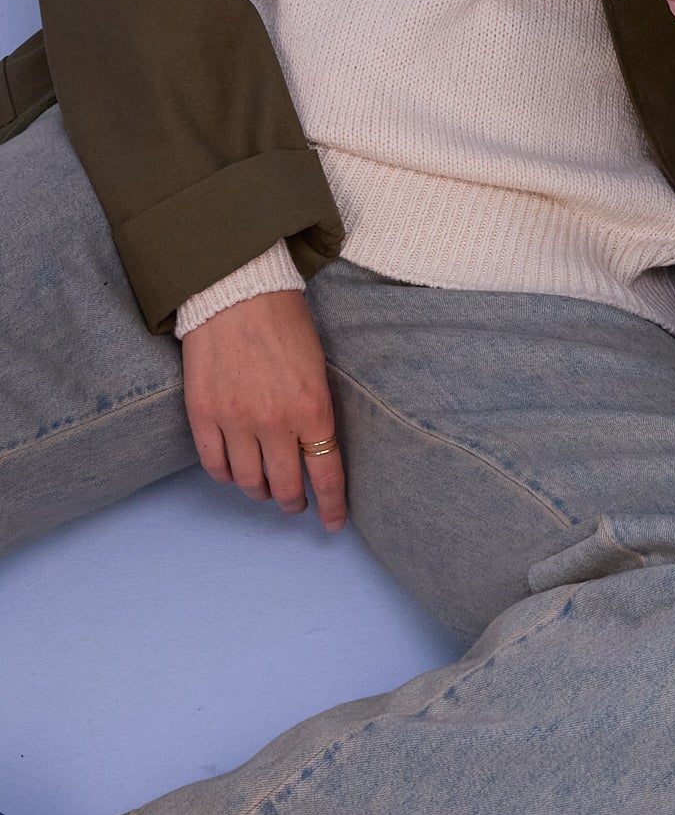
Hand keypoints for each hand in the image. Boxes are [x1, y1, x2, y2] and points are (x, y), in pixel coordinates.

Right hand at [180, 289, 347, 528]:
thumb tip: (316, 451)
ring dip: (259, 491)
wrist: (236, 292)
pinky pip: (214, 465)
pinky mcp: (202, 414)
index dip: (331, 505)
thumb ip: (317, 412)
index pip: (325, 474)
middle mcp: (274, 421)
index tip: (332, 522)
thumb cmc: (284, 324)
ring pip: (248, 482)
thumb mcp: (318, 368)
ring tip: (264, 486)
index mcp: (312, 408)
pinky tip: (234, 470)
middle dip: (293, 502)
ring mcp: (235, 420)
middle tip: (295, 503)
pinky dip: (226, 475)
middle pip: (285, 487)